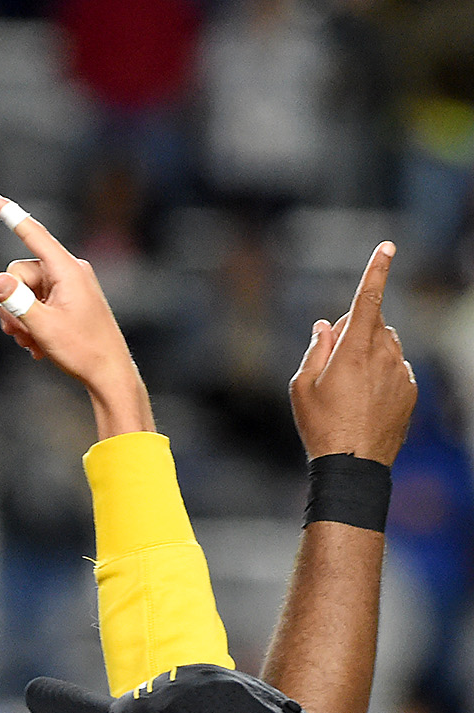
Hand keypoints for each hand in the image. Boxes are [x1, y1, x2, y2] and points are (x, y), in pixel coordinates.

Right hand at [0, 193, 150, 435]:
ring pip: (23, 290)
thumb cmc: (81, 350)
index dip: (10, 215)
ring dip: (19, 317)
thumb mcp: (43, 327)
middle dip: (11, 303)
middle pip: (19, 273)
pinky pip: (35, 301)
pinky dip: (31, 322)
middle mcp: (69, 271)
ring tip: (31, 342)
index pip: (34, 236)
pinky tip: (38, 344)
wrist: (109, 373)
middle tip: (19, 333)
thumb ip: (16, 302)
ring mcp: (69, 285)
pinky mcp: (67, 299)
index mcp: (68, 270)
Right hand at [288, 242, 415, 465]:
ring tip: (348, 388)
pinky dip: (381, 373)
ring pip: (386, 345)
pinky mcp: (410, 389)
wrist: (354, 465)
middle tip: (331, 362)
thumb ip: (315, 349)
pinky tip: (364, 401)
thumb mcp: (302, 386)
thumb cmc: (322, 426)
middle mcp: (384, 356)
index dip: (376, 271)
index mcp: (354, 351)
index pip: (367, 300)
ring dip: (369, 353)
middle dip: (354, 330)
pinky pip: (396, 368)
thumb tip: (327, 325)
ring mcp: (400, 373)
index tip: (387, 247)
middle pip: (373, 324)